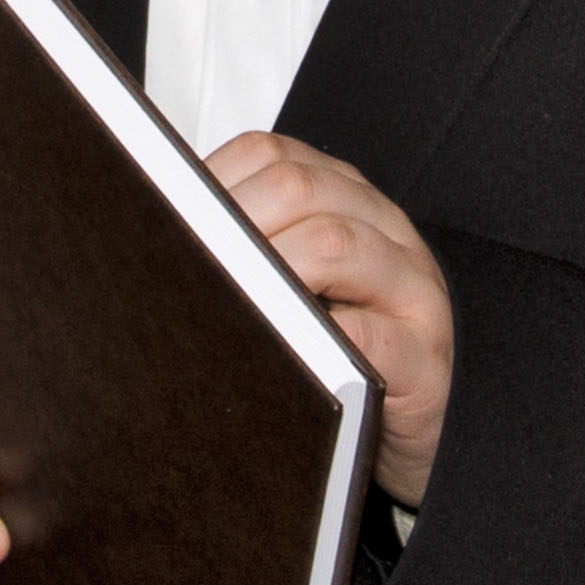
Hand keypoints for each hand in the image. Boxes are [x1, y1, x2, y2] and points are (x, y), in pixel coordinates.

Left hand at [204, 132, 453, 502]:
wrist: (416, 428)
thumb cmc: (342, 358)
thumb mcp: (298, 290)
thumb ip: (246, 256)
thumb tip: (159, 245)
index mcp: (346, 201)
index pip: (272, 156)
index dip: (213, 182)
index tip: (168, 219)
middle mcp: (384, 230)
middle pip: (298, 188)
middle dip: (230, 223)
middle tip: (192, 269)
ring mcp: (412, 290)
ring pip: (337, 243)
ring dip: (269, 270)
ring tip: (228, 303)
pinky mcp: (425, 359)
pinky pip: (373, 336)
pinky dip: (320, 340)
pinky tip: (286, 356)